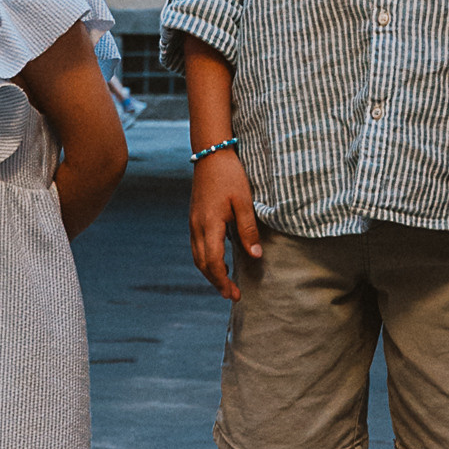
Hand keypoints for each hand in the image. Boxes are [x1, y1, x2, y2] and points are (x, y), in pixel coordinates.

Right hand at [190, 149, 262, 300]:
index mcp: (209, 224)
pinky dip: (206, 259)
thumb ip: (248, 229)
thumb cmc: (230, 175)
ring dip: (210, 272)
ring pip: (197, 256)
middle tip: (232, 295)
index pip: (213, 262)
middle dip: (216, 282)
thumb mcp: (244, 201)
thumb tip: (255, 255)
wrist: (210, 153)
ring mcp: (193, 221)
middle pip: (202, 264)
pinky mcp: (195, 217)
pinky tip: (218, 260)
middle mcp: (197, 226)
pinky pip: (197, 245)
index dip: (223, 281)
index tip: (235, 294)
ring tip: (225, 283)